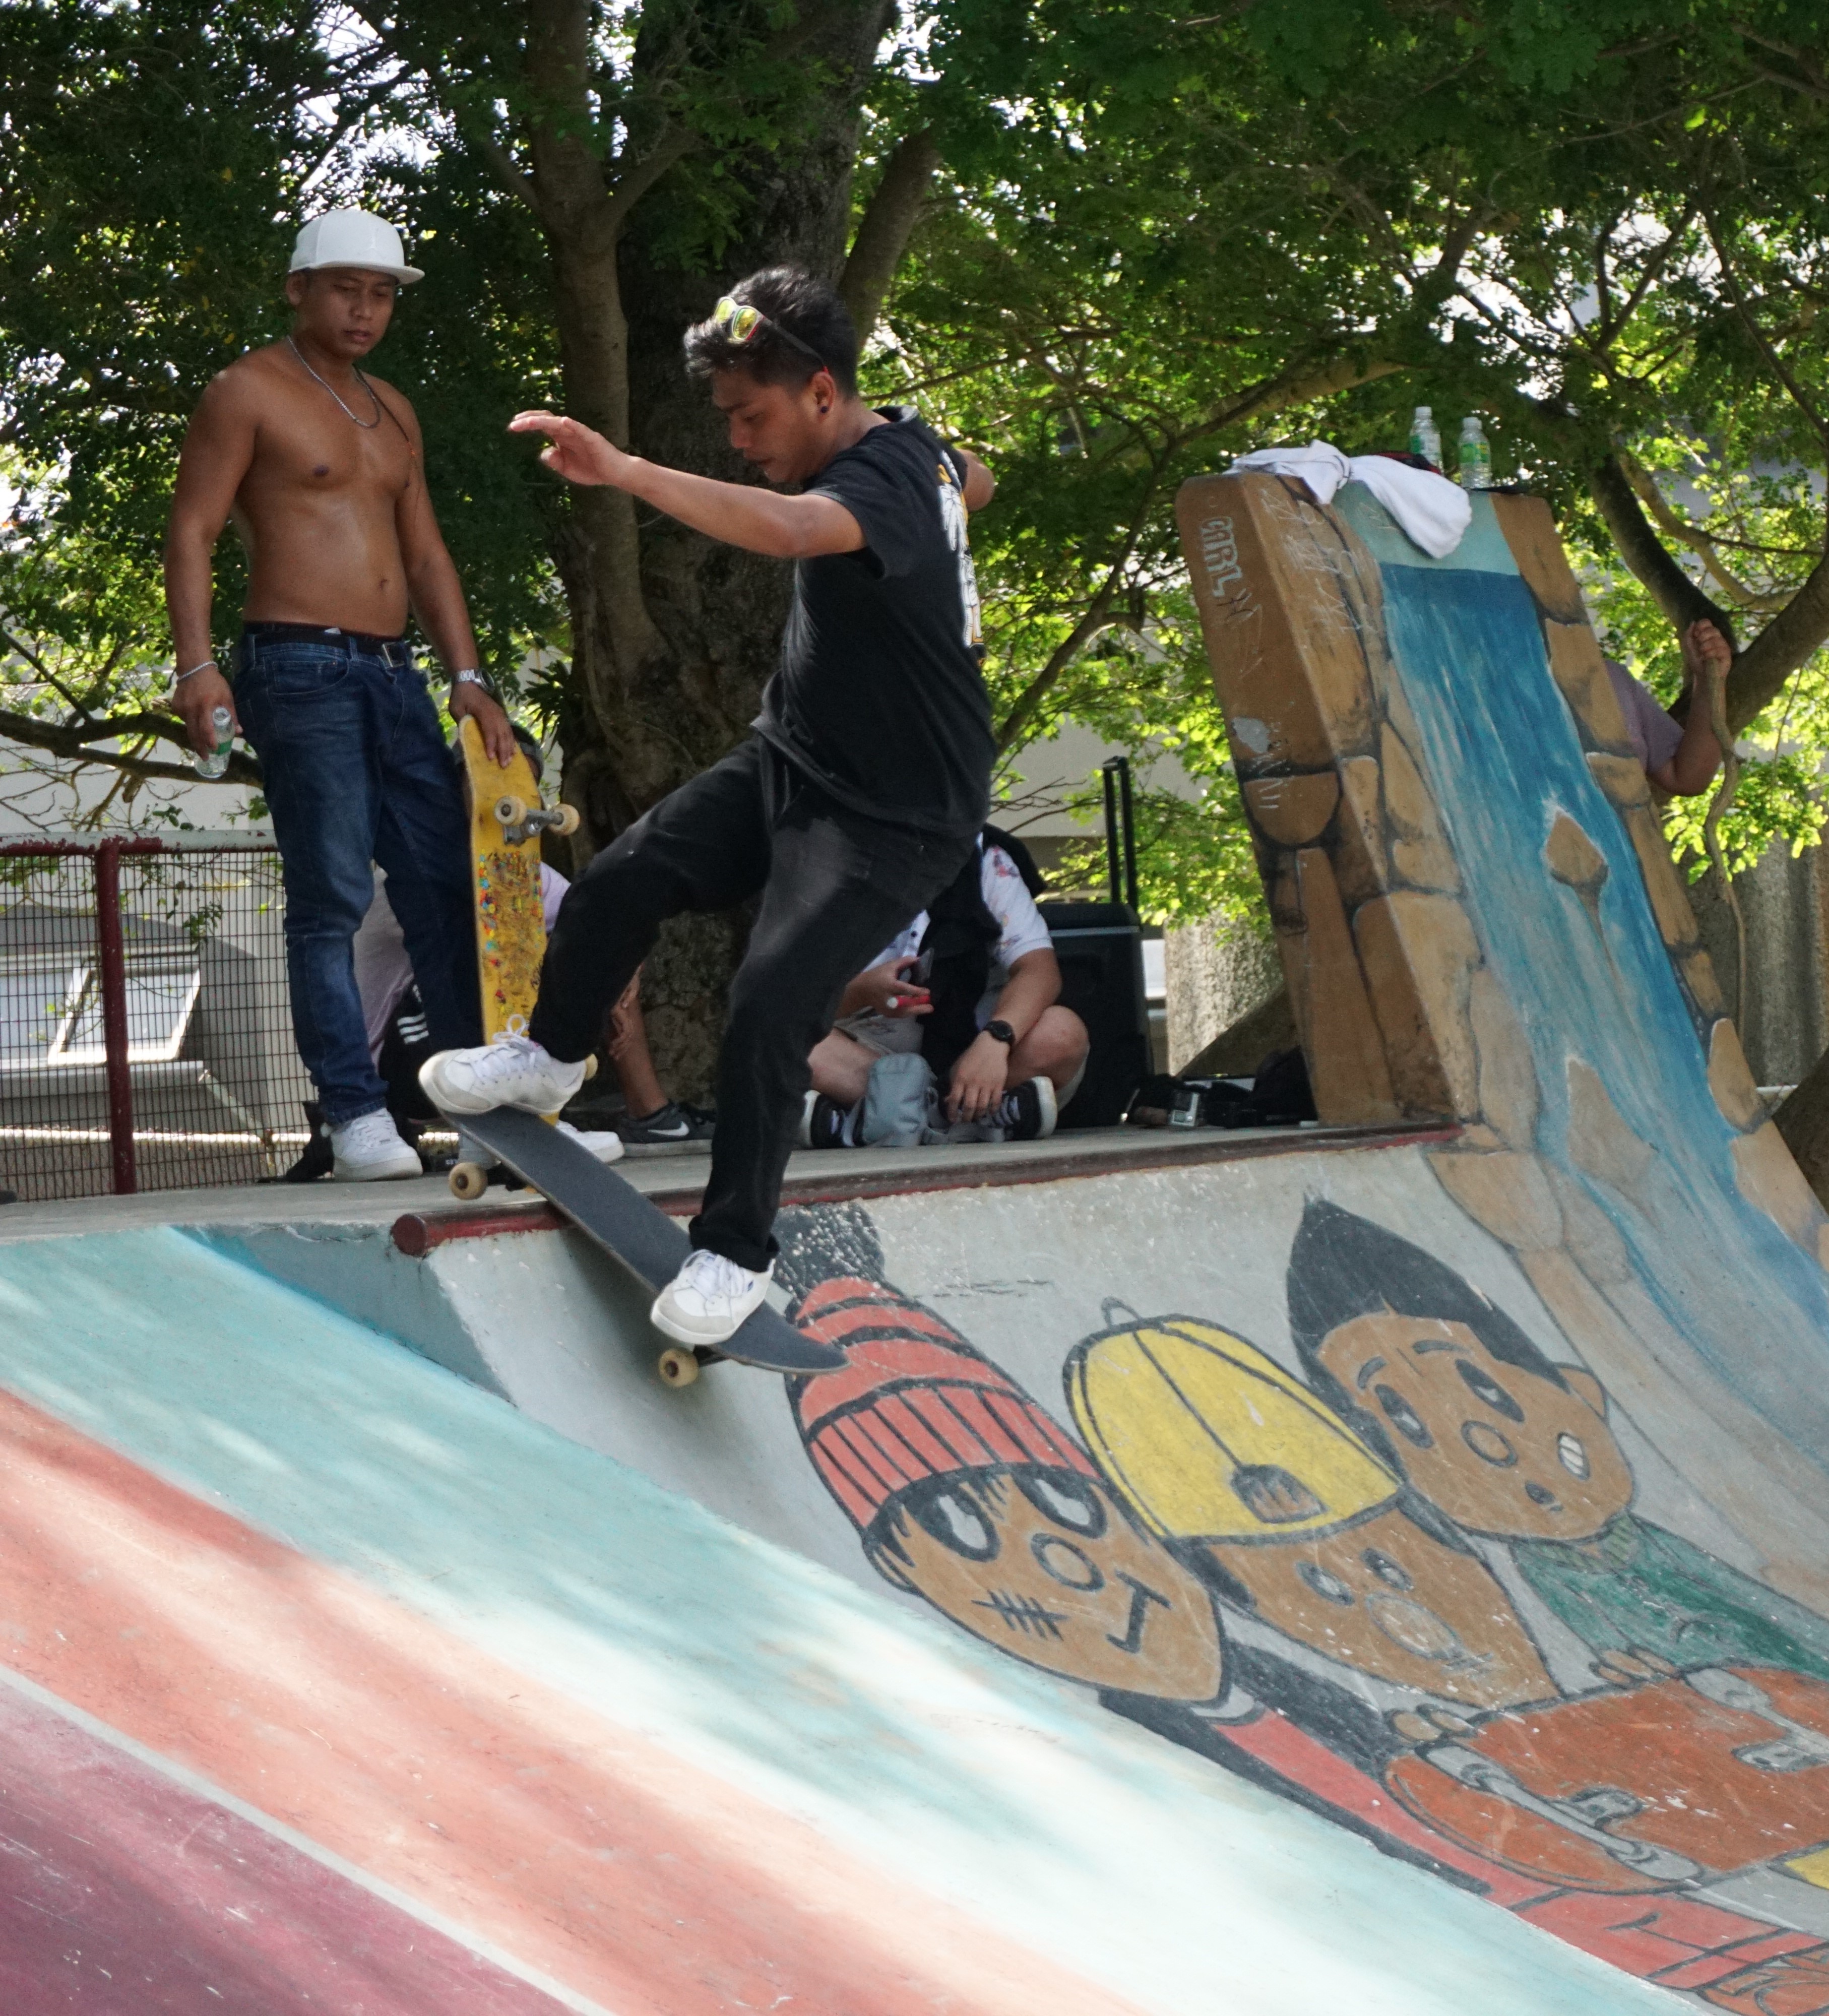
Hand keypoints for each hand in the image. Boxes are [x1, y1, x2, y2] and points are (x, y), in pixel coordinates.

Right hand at [173, 665, 238, 755]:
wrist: (194, 668)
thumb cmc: (214, 683)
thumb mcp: (227, 697)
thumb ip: (232, 715)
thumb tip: (239, 732)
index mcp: (205, 706)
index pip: (206, 729)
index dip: (209, 741)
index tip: (213, 750)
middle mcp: (191, 708)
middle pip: (194, 734)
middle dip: (199, 748)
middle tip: (205, 757)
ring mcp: (181, 708)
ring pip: (188, 728)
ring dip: (195, 737)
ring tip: (202, 744)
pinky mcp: (175, 706)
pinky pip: (184, 720)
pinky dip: (191, 723)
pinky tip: (196, 719)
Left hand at [450, 679, 516, 764]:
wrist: (469, 682)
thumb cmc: (461, 696)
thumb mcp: (456, 709)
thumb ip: (463, 723)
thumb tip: (466, 740)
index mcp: (484, 711)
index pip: (489, 730)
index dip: (490, 744)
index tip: (490, 757)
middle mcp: (495, 713)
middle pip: (502, 734)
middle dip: (503, 751)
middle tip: (503, 765)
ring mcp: (500, 714)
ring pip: (507, 733)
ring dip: (509, 748)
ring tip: (509, 762)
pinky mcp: (502, 716)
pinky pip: (509, 730)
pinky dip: (512, 742)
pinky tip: (513, 751)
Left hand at [508, 410, 632, 488]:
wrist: (615, 474)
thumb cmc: (592, 469)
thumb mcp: (566, 469)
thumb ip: (553, 460)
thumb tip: (543, 452)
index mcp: (562, 437)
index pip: (542, 424)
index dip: (527, 423)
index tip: (512, 426)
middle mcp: (570, 431)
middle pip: (547, 420)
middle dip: (529, 421)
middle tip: (513, 424)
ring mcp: (581, 433)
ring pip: (559, 423)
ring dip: (543, 421)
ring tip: (529, 422)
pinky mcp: (593, 439)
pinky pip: (581, 430)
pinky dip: (572, 425)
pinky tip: (563, 421)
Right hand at [855, 958, 931, 1018]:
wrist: (861, 990)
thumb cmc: (876, 976)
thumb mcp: (889, 966)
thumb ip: (904, 962)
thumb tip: (918, 959)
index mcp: (889, 985)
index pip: (904, 989)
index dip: (916, 991)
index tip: (927, 992)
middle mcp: (888, 998)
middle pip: (905, 1005)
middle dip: (918, 1007)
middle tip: (930, 1007)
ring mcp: (887, 1008)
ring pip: (903, 1013)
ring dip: (916, 1011)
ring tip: (927, 1009)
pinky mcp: (886, 1013)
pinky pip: (899, 1015)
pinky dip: (909, 1013)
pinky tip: (917, 1010)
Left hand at [946, 1030, 1009, 1123]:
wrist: (991, 1045)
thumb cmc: (971, 1057)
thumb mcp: (957, 1068)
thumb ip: (952, 1084)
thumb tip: (948, 1100)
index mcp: (960, 1078)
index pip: (954, 1100)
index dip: (952, 1112)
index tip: (952, 1119)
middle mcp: (973, 1083)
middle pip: (969, 1106)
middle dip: (966, 1118)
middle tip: (965, 1121)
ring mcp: (987, 1084)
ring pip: (982, 1106)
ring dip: (979, 1115)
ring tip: (976, 1117)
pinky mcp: (998, 1084)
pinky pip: (996, 1101)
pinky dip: (993, 1110)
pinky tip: (990, 1112)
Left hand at [1683, 618, 1731, 685]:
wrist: (1701, 675)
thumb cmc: (1697, 661)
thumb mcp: (1689, 648)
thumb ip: (1688, 635)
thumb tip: (1693, 622)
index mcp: (1708, 634)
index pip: (1706, 622)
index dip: (1700, 626)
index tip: (1695, 635)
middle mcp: (1717, 637)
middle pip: (1712, 629)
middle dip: (1702, 638)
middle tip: (1699, 648)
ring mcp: (1723, 645)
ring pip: (1715, 640)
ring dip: (1705, 648)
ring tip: (1702, 656)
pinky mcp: (1727, 654)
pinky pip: (1719, 649)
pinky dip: (1709, 655)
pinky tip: (1707, 659)